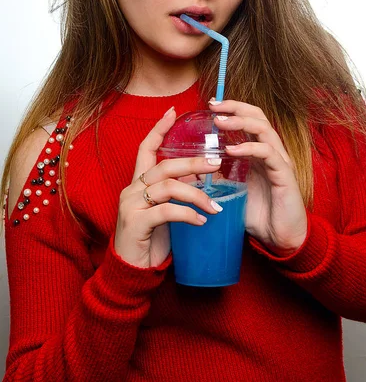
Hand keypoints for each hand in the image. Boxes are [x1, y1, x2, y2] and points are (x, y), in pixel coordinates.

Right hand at [114, 108, 222, 268]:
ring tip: (214, 207)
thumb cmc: (150, 240)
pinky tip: (201, 222)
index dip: (159, 129)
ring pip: (168, 187)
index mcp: (137, 183)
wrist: (131, 271)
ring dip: (196, 195)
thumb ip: (175, 194)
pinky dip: (188, 214)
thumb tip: (202, 178)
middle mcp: (131, 190)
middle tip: (216, 164)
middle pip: (164, 166)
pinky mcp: (136, 223)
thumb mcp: (163, 212)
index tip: (174, 112)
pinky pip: (166, 211)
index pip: (145, 148)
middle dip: (192, 163)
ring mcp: (131, 206)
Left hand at [208, 99, 307, 254]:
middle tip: (214, 106)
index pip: (248, 119)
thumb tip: (192, 171)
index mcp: (259, 152)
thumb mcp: (232, 191)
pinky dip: (249, 148)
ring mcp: (280, 161)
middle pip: (258, 116)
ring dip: (240, 122)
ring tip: (219, 122)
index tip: (211, 104)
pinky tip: (232, 150)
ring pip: (263, 129)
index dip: (232, 108)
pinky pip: (268, 153)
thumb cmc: (258, 214)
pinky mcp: (284, 175)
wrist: (280, 239)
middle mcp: (271, 151)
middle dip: (235, 107)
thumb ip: (217, 177)